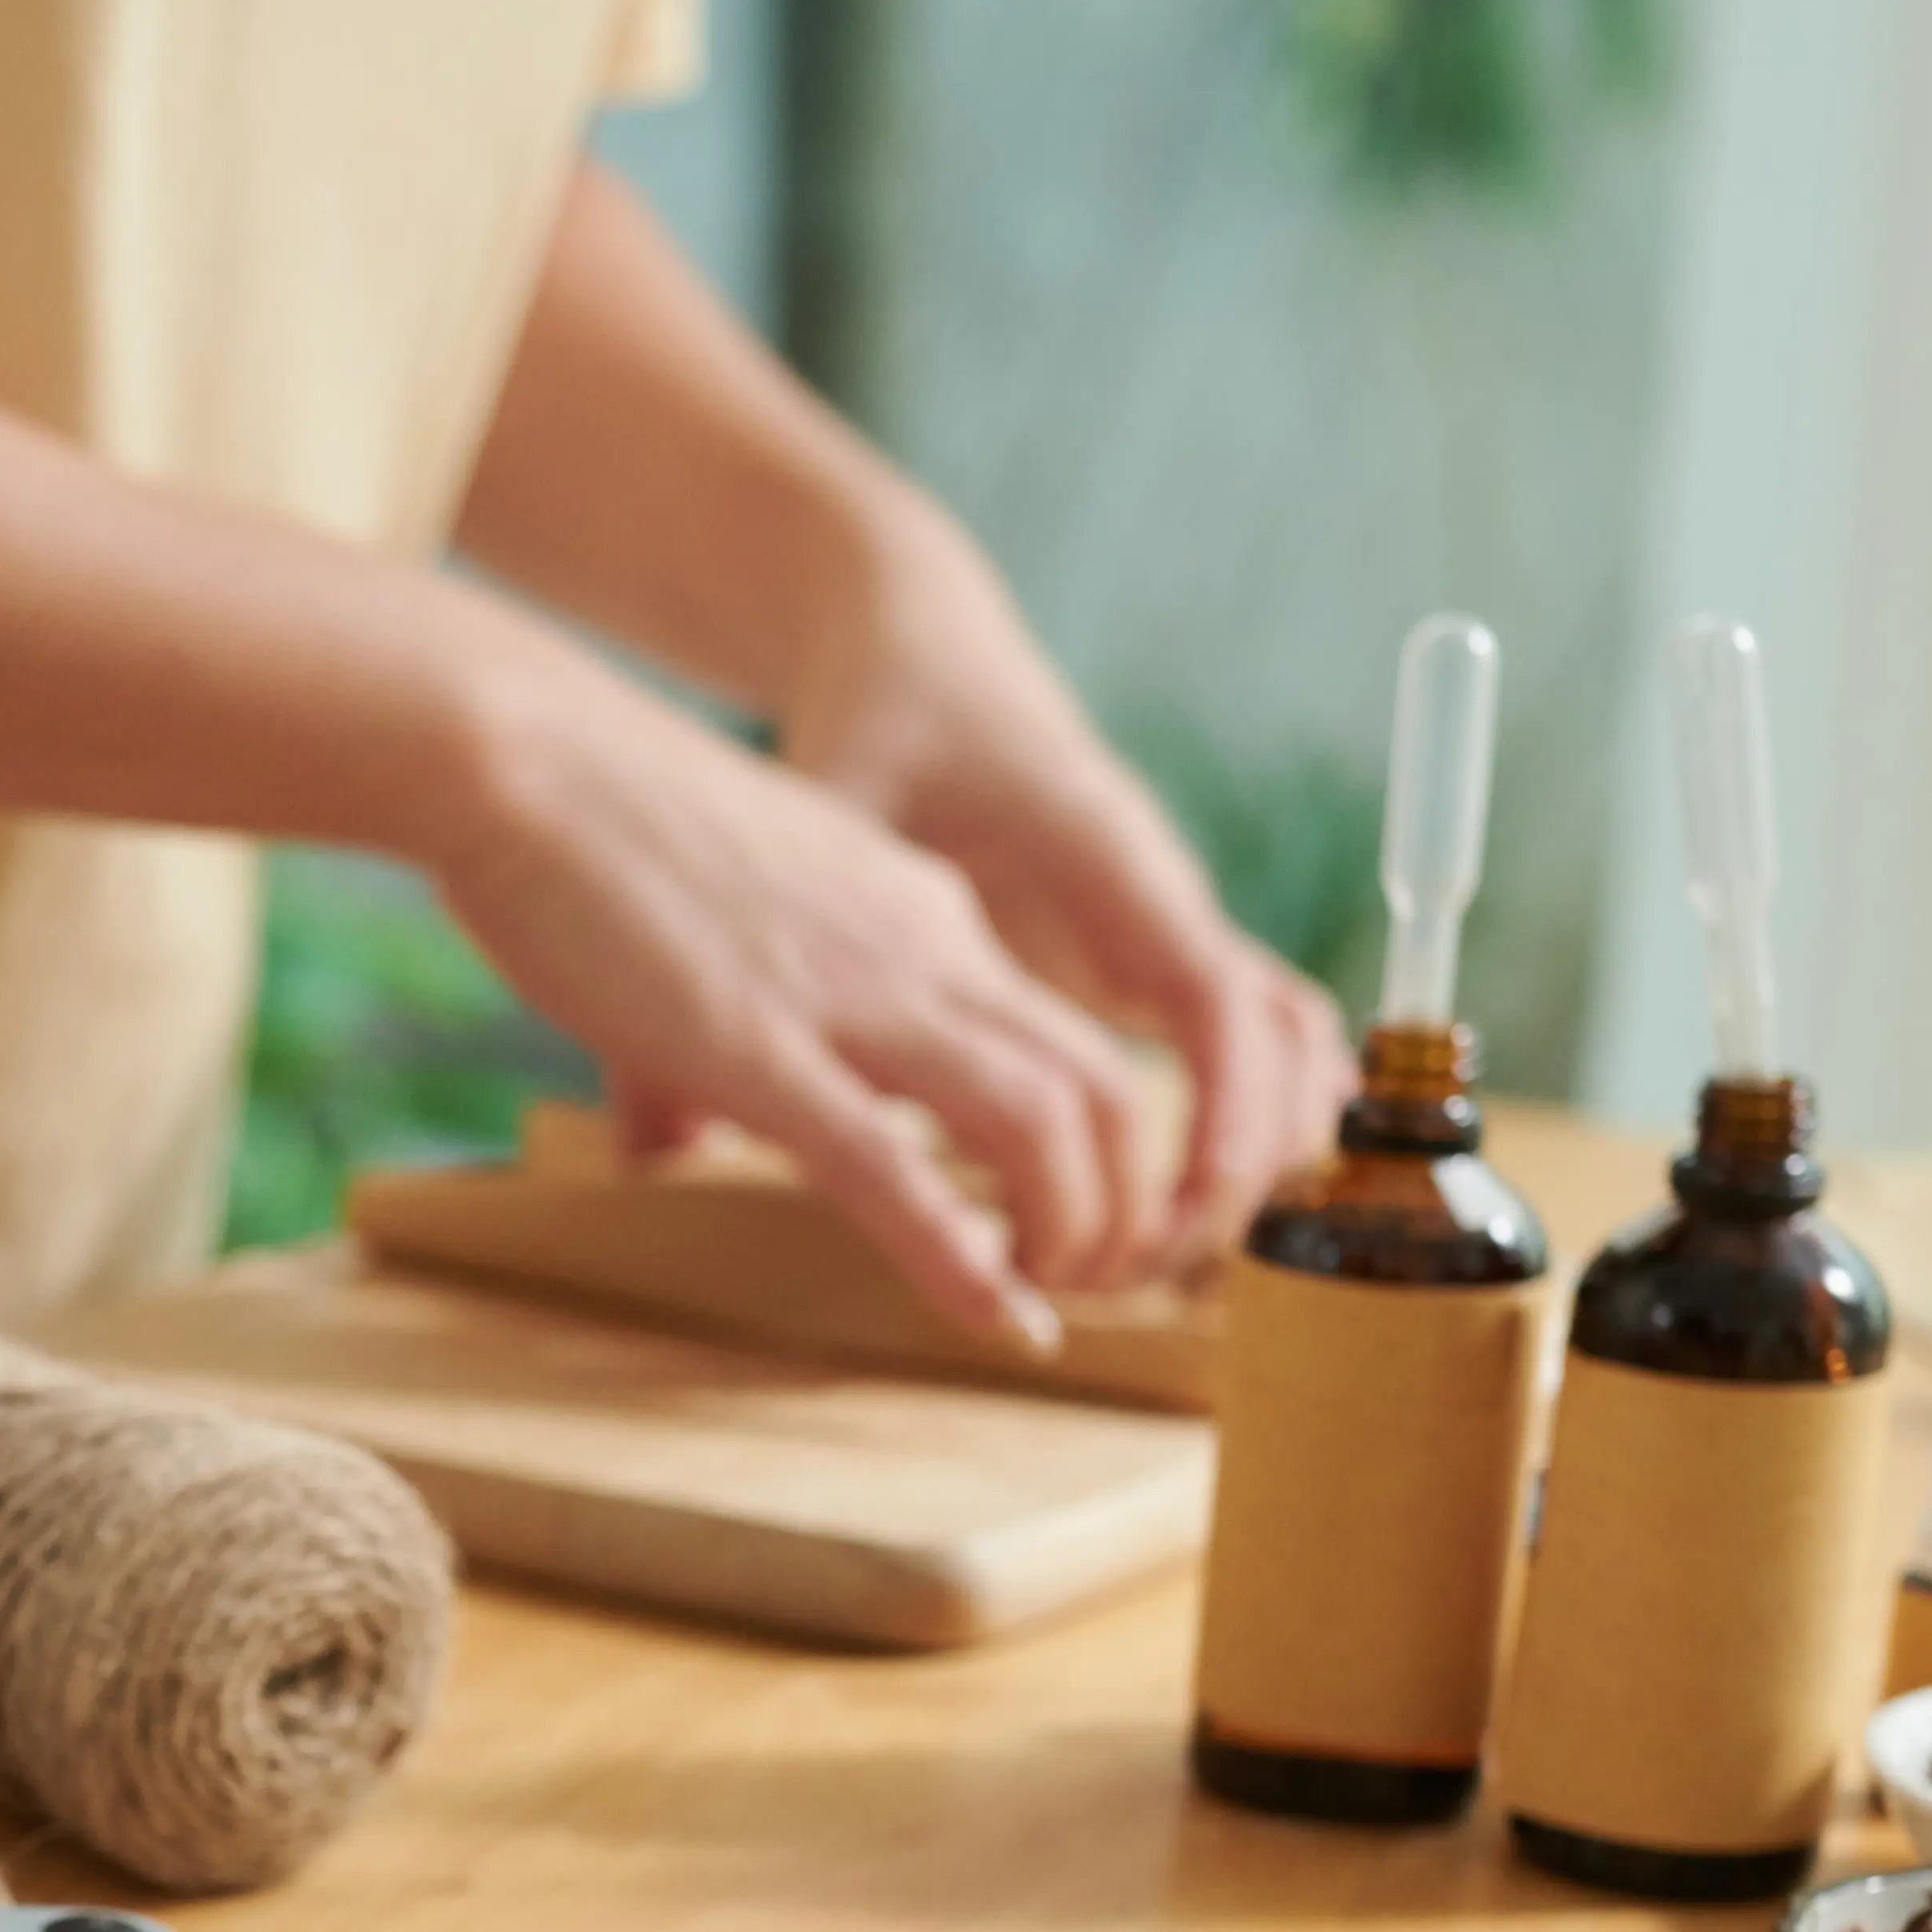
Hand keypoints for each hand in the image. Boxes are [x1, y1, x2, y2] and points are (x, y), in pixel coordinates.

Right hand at [415, 626, 1181, 1310]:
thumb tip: (669, 1142)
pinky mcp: (762, 1049)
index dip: (1100, 1151)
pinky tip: (1001, 1323)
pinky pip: (896, 1170)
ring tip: (1051, 1305)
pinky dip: (965, 1262)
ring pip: (1042, 1125)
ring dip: (1071, 1233)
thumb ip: (737, 1014)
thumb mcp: (730, 909)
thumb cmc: (597, 825)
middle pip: (1102, 1087)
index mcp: (918, 912)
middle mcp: (920, 949)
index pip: (1064, 1037)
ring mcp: (850, 999)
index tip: (1065, 1229)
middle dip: (1120, 1206)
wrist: (525, 755)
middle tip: (1086, 1286)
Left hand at [774, 510, 1345, 1247]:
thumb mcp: (830, 808)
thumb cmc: (882, 719)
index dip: (1213, 1118)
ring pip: (1271, 1049)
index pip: (1211, 999)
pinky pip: (1228, 1039)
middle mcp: (1156, 890)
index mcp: (1106, 852)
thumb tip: (660, 1134)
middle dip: (1217, 1178)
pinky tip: (1171, 1217)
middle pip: (1262, 1049)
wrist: (922, 646)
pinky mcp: (1136, 946)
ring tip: (1143, 1274)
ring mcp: (1156, 918)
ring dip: (1237, 1162)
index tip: (1162, 1220)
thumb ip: (769, 937)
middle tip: (1121, 1285)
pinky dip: (1232, 1121)